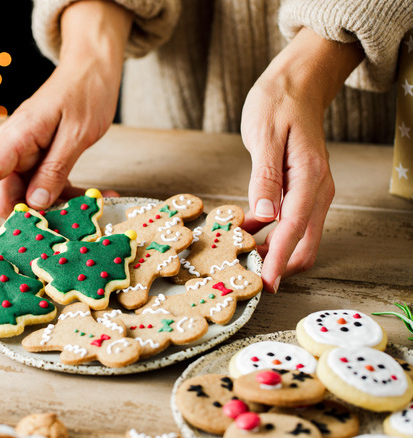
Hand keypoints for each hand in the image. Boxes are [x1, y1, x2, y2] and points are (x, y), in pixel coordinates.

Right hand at [0, 1, 131, 241]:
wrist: (94, 67)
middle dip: (33, 217)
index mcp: (17, 136)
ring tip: (92, 214)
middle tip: (60, 236)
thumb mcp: (75, 133)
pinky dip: (71, 194)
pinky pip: (50, 184)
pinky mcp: (44, 157)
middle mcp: (17, 147)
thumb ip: (54, 169)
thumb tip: (35, 204)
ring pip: (33, 193)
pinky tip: (99, 198)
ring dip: (61, 206)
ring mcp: (30, 153)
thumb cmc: (86, 91)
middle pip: (11, 191)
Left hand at [241, 28, 363, 292]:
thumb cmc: (278, 103)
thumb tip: (266, 217)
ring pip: (298, 236)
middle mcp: (318, 189)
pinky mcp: (301, 190)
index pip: (295, 229)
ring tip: (240, 258)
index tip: (265, 284)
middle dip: (279, 264)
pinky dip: (272, 234)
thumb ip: (265, 178)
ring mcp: (312, 191)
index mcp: (310, 177)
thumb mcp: (264, 137)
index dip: (279, 260)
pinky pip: (290, 222)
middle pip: (304, 243)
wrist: (297, 83)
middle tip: (246, 277)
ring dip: (274, 251)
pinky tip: (246, 233)